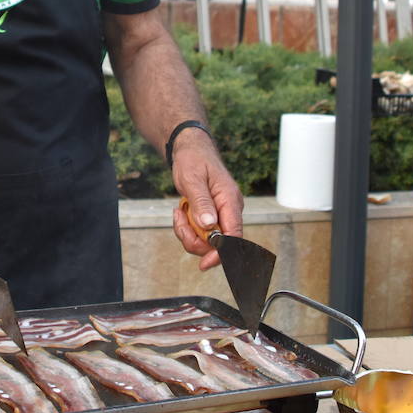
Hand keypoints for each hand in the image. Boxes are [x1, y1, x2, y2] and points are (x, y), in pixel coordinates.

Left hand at [169, 128, 243, 270]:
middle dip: (194, 239)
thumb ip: (202, 202)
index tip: (204, 263)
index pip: (234, 236)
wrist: (189, 148)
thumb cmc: (193, 159)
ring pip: (206, 240)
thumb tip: (209, 226)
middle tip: (178, 220)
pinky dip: (187, 227)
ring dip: (188, 232)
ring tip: (178, 212)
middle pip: (218, 243)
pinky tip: (181, 211)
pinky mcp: (212, 216)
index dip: (221, 253)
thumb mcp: (192, 179)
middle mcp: (229, 210)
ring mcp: (221, 214)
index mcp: (230, 201)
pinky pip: (200, 233)